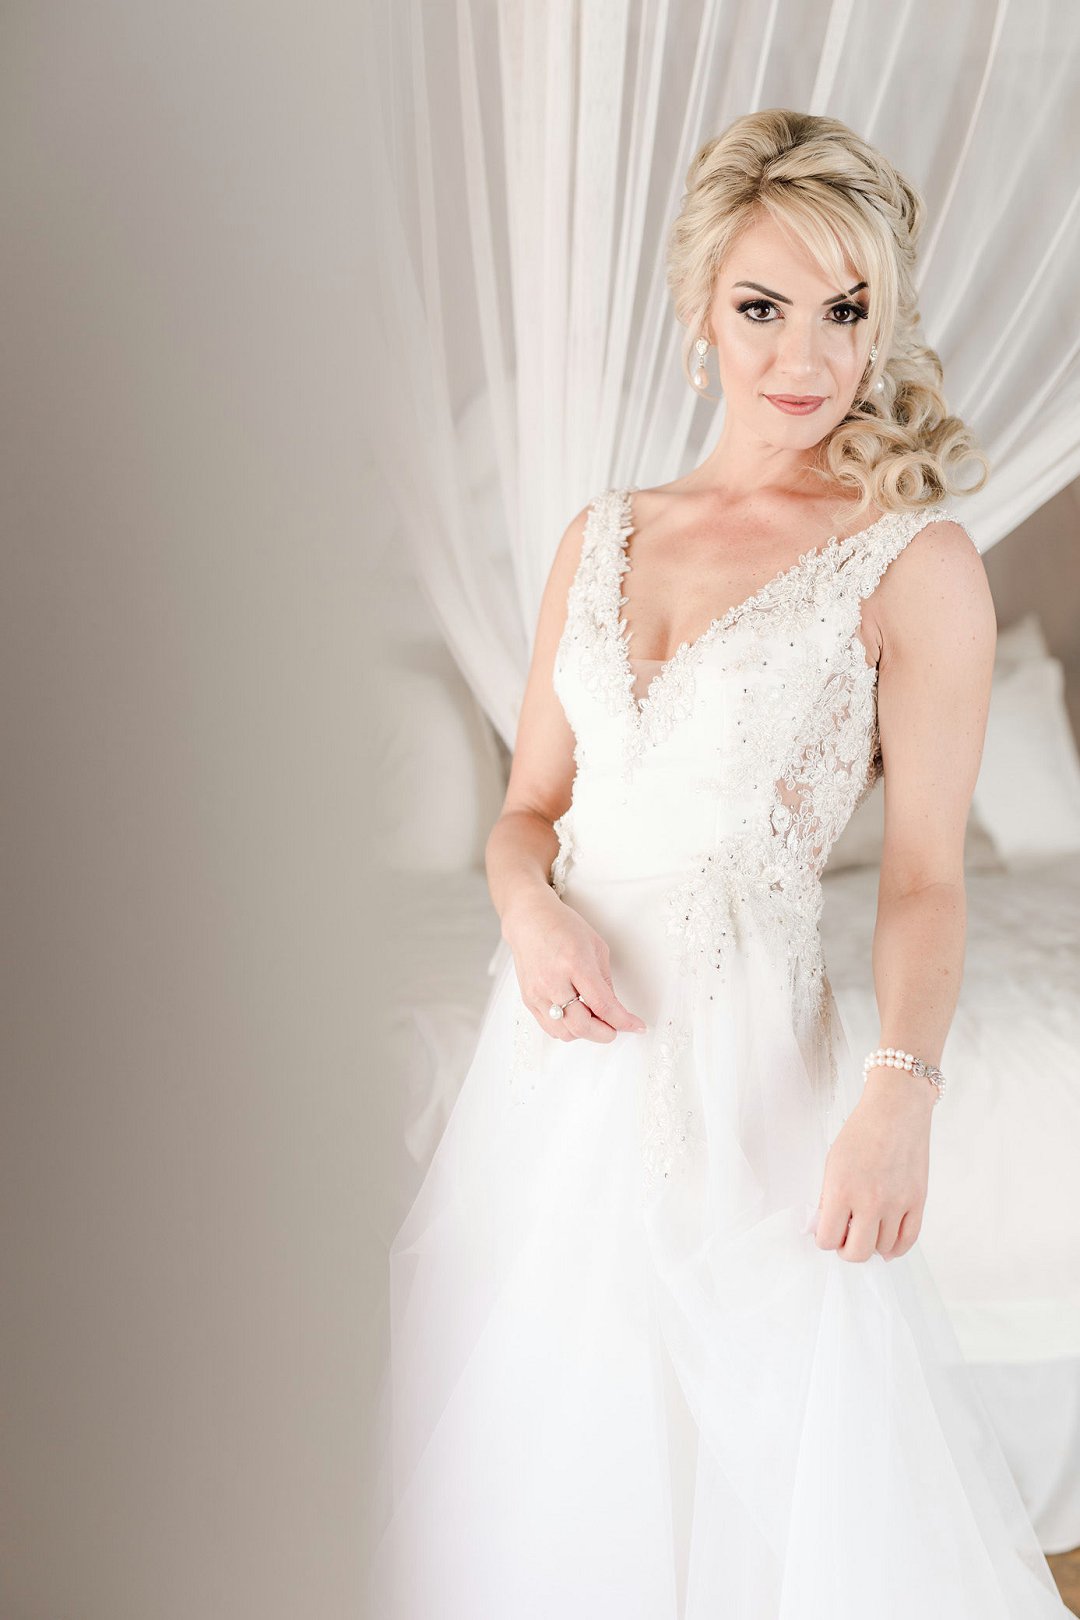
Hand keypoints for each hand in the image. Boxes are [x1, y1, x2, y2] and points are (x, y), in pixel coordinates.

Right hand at [502, 885, 646, 1043]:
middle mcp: (554, 981)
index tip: (636, 1027)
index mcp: (575, 964)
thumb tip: (614, 1009)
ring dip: (585, 1033)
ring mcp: (538, 993)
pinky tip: (577, 1018)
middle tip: (616, 1028)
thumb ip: (606, 982)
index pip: (603, 1005)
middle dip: (605, 1033)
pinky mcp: (529, 1000)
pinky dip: (568, 1029)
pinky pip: (551, 1028)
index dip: (624, 1021)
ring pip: (566, 1032)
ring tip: (595, 1019)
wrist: (530, 920)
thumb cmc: (562, 927)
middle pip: (582, 1025)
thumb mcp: (597, 948)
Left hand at [814, 1069, 935, 1261]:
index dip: (824, 1239)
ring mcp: (897, 1203)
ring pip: (882, 1249)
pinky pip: (908, 1240)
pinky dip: (895, 1249)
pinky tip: (887, 1246)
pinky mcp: (918, 1202)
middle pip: (857, 1253)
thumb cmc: (860, 1132)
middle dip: (846, 1250)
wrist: (896, 1111)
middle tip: (845, 1238)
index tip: (827, 1232)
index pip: (827, 1238)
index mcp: (841, 1190)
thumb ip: (828, 1198)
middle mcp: (870, 1201)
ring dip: (871, 1246)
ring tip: (865, 1232)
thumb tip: (825, 1228)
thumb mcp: (832, 1162)